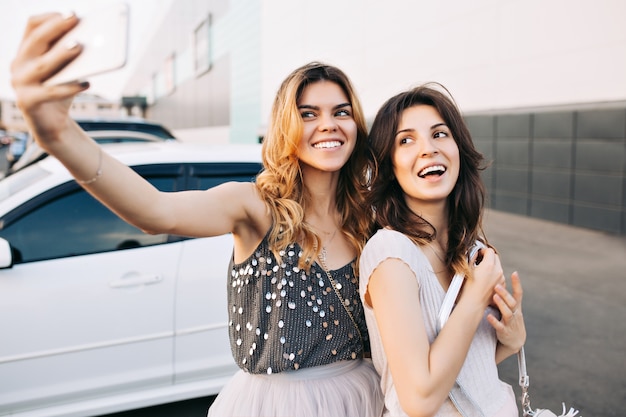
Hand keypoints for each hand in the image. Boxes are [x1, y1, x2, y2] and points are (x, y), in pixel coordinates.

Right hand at [11, 13, 88, 143]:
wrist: (52, 126)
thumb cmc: (61, 92)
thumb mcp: (66, 71)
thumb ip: (72, 56)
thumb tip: (94, 41)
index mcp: (25, 52)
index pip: (32, 26)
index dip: (50, 18)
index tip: (71, 14)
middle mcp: (18, 64)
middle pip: (36, 41)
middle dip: (56, 28)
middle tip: (75, 19)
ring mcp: (20, 83)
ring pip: (42, 65)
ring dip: (61, 53)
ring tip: (80, 46)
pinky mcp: (27, 102)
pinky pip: (51, 92)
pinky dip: (69, 87)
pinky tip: (87, 83)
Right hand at [465, 247, 504, 307]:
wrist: (474, 302)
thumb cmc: (469, 288)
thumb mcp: (468, 270)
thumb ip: (473, 258)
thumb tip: (475, 253)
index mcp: (489, 265)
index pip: (490, 251)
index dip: (483, 251)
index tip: (479, 254)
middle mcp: (497, 271)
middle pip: (496, 257)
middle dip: (489, 257)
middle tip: (480, 261)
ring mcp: (501, 278)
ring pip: (498, 267)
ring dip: (491, 267)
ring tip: (482, 273)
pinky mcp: (502, 285)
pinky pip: (499, 276)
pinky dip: (494, 275)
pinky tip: (485, 280)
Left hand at [488, 271, 525, 352]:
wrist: (516, 341)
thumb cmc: (511, 320)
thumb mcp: (512, 309)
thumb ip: (506, 297)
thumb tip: (496, 281)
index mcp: (516, 307)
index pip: (519, 294)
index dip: (517, 284)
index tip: (515, 273)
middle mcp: (515, 314)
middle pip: (512, 302)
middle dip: (505, 294)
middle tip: (497, 285)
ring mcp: (510, 323)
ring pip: (507, 313)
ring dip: (501, 305)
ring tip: (494, 297)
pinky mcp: (504, 331)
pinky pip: (499, 326)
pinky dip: (494, 321)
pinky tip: (488, 316)